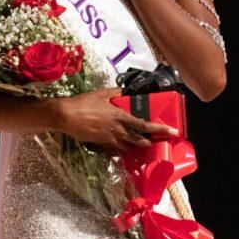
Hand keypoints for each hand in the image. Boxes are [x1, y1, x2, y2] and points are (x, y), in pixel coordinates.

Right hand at [56, 88, 178, 149]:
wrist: (66, 116)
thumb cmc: (84, 103)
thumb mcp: (101, 94)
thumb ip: (115, 92)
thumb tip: (124, 90)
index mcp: (121, 117)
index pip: (145, 125)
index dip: (160, 129)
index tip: (173, 132)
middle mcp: (118, 130)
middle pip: (139, 140)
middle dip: (149, 142)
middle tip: (156, 141)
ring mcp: (110, 139)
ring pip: (129, 147)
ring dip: (136, 146)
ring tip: (142, 145)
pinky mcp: (102, 144)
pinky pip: (117, 148)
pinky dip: (122, 147)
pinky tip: (123, 146)